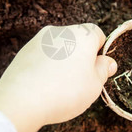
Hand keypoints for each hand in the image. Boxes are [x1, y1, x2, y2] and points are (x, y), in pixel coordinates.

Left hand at [0, 23, 116, 131]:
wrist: (22, 99)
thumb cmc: (65, 91)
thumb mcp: (95, 85)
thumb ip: (103, 70)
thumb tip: (108, 62)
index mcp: (82, 35)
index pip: (97, 34)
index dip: (100, 51)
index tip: (98, 69)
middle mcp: (60, 31)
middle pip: (77, 40)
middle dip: (80, 57)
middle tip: (80, 82)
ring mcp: (40, 39)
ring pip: (59, 48)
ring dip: (62, 62)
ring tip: (59, 87)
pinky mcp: (24, 50)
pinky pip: (42, 56)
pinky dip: (46, 66)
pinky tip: (44, 86)